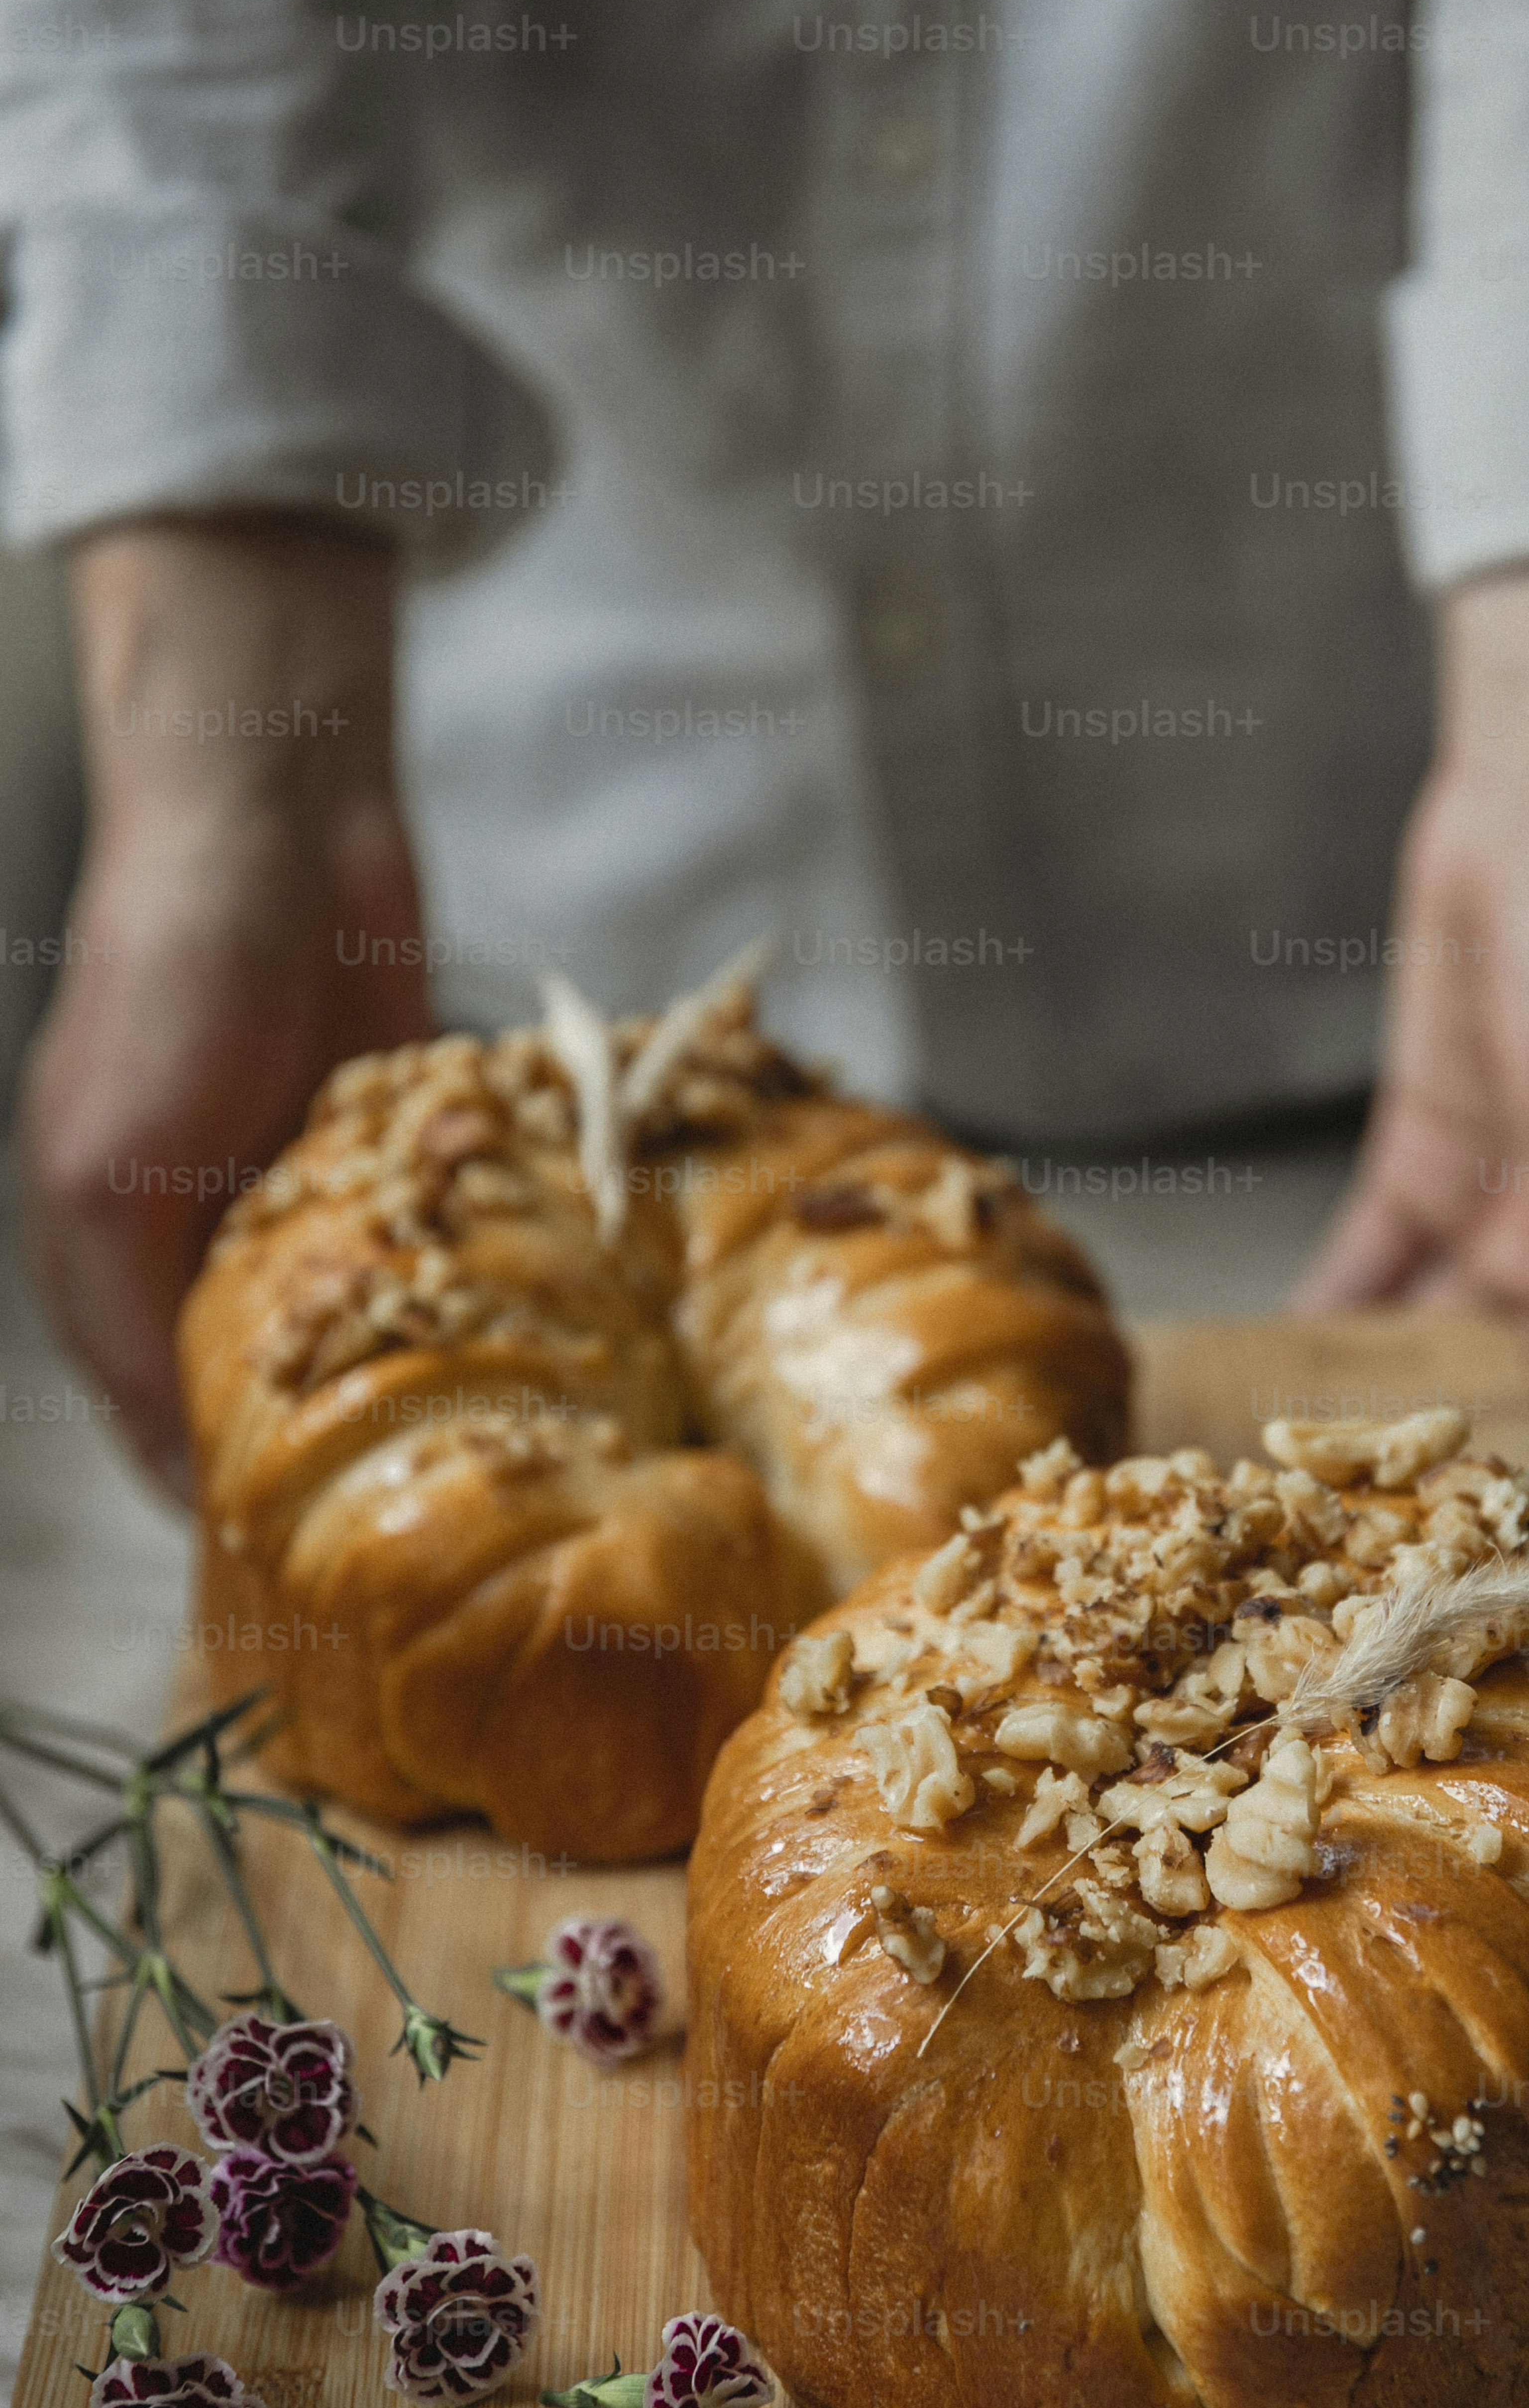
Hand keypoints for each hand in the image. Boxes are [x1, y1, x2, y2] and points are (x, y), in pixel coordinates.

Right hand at [22, 517, 430, 1495]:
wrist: (280, 822)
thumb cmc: (175, 981)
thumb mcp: (116, 1169)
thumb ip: (133, 1321)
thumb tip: (178, 1473)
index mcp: (120, 1260)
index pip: (167, 1428)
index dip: (230, 1503)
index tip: (311, 1585)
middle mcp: (207, 1237)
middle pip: (273, 1389)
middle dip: (337, 1453)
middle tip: (422, 1536)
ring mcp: (302, 1190)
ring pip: (365, 1328)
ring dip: (417, 1378)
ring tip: (491, 1463)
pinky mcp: (390, 1142)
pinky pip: (438, 1243)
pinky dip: (473, 1285)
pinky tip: (533, 1347)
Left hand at [1291, 559, 1528, 1489]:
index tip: (1453, 1562)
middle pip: (1510, 1384)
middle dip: (1433, 1449)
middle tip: (1333, 1525)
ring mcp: (1514, 1200)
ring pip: (1435, 1333)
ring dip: (1368, 1389)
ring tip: (1281, 1459)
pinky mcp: (1435, 1153)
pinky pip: (1375, 1265)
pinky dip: (1327, 1316)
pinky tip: (1266, 1370)